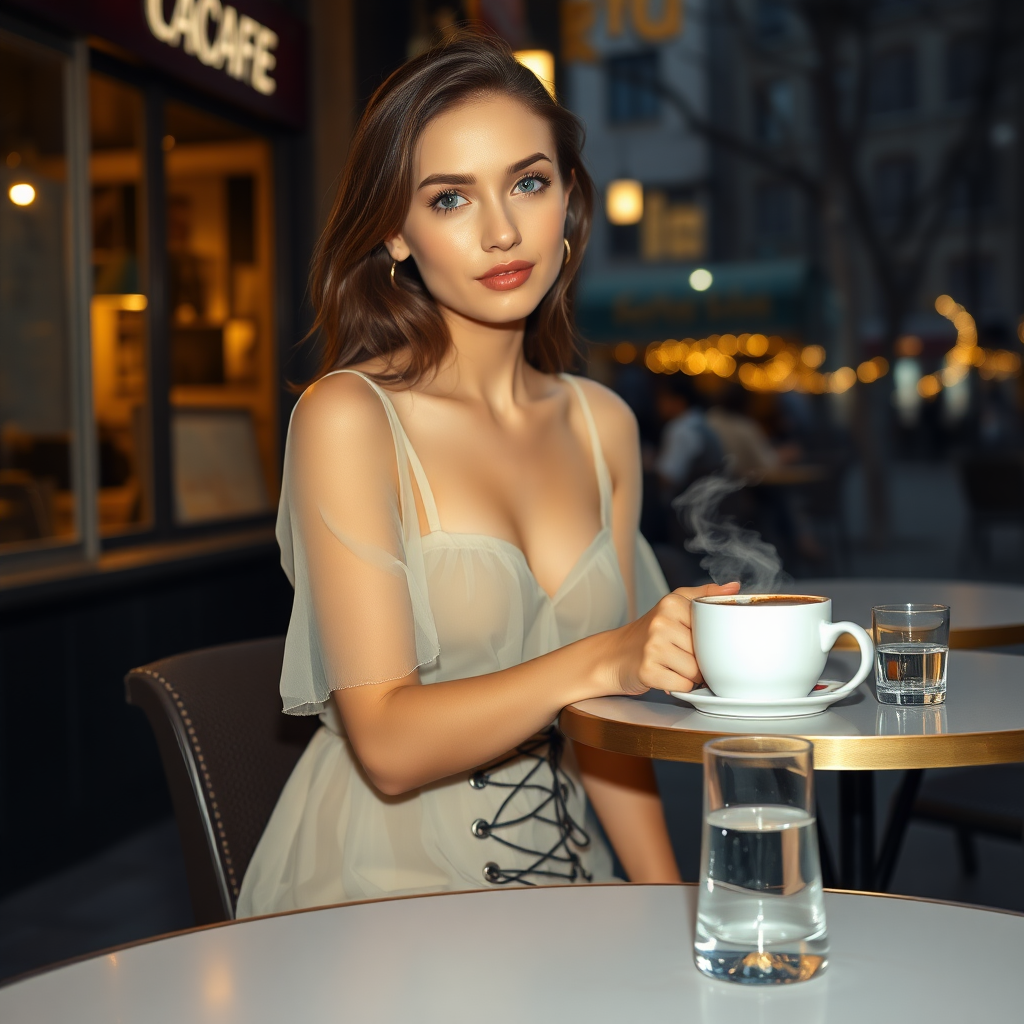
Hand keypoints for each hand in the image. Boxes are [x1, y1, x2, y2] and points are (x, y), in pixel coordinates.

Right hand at [611, 582, 740, 695]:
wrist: (614, 655)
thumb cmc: (648, 634)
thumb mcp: (673, 605)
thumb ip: (704, 595)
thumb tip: (734, 587)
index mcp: (672, 603)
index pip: (711, 629)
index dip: (708, 641)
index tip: (695, 641)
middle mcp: (661, 622)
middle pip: (704, 652)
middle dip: (699, 660)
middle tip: (683, 656)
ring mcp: (653, 647)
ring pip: (695, 672)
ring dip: (689, 676)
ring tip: (674, 667)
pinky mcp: (647, 671)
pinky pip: (682, 686)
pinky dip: (678, 687)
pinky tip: (666, 677)